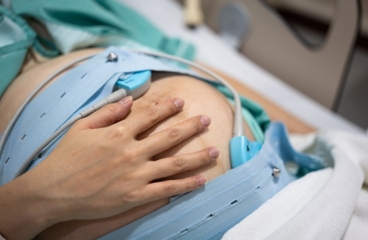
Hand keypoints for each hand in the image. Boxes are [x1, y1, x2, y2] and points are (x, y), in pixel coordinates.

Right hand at [0, 96, 217, 238]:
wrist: (53, 191)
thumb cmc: (65, 158)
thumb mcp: (82, 127)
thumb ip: (108, 112)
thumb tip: (129, 101)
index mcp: (118, 133)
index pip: (150, 115)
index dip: (167, 107)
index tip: (181, 102)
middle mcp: (132, 152)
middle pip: (169, 136)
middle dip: (191, 126)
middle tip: (206, 120)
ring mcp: (136, 175)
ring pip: (174, 163)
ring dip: (196, 156)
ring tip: (214, 150)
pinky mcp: (135, 195)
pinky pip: (166, 189)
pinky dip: (185, 184)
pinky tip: (200, 180)